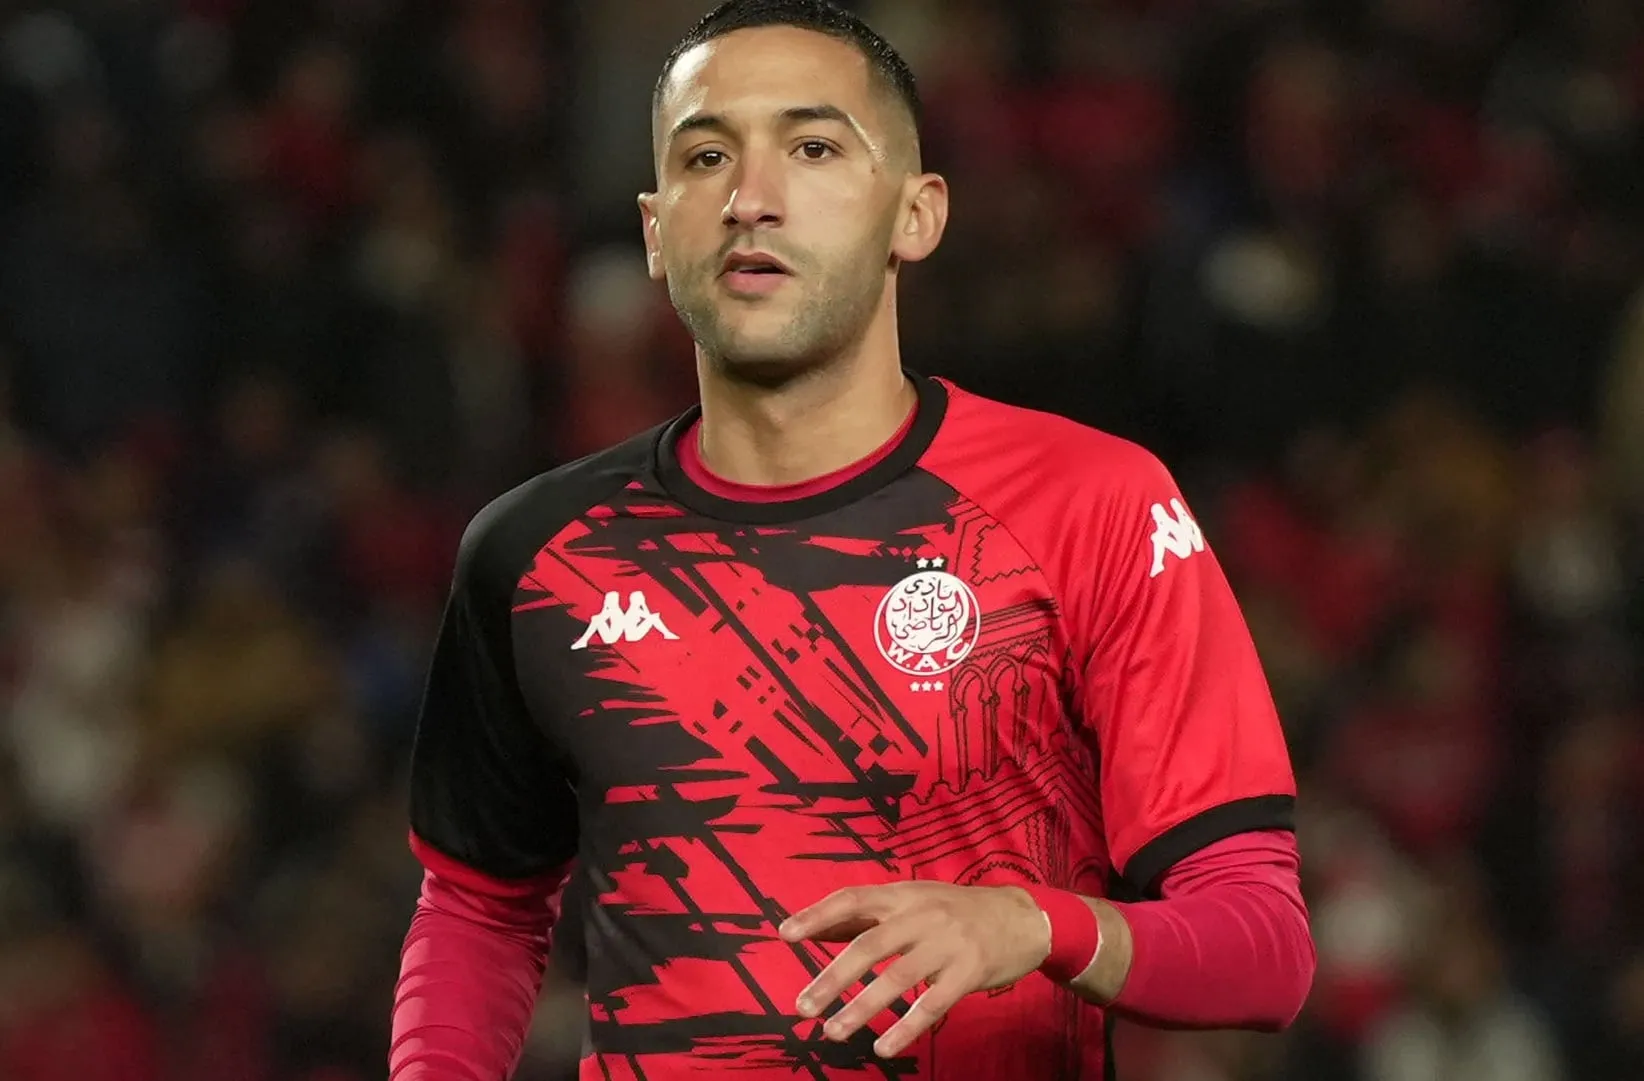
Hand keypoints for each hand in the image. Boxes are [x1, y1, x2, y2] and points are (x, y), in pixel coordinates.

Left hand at [778, 881, 1050, 1058]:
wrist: (1023, 918)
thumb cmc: (957, 912)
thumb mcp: (914, 901)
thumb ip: (868, 916)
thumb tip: (816, 928)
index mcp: (904, 894)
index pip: (853, 899)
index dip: (818, 914)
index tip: (785, 934)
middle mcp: (922, 914)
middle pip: (869, 944)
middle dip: (832, 976)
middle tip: (803, 1005)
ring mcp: (947, 942)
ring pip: (897, 977)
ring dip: (861, 1007)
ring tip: (833, 1030)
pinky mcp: (969, 971)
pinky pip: (933, 1003)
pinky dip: (906, 1026)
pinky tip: (884, 1046)